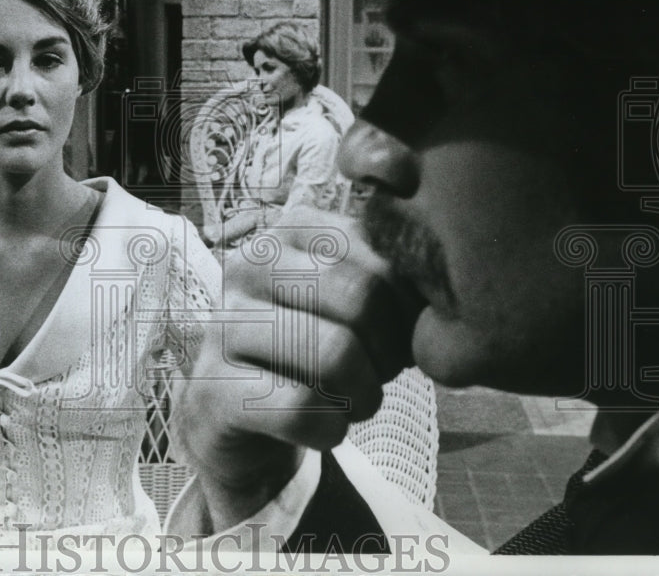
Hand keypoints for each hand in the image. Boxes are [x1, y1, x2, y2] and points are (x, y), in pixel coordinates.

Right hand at [172, 207, 421, 530]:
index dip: (411, 312)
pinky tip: (321, 426)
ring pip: (335, 354)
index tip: (399, 338)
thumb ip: (396, 280)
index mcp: (291, 229)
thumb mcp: (356, 303)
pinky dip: (330, 429)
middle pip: (360, 298)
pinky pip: (300, 409)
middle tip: (379, 374)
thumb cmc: (316, 348)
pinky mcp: (212, 385)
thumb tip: (445, 295)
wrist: (242, 415)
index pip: (384, 258)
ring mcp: (224, 323)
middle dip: (388, 352)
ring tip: (354, 400)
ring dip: (364, 395)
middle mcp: (250, 263)